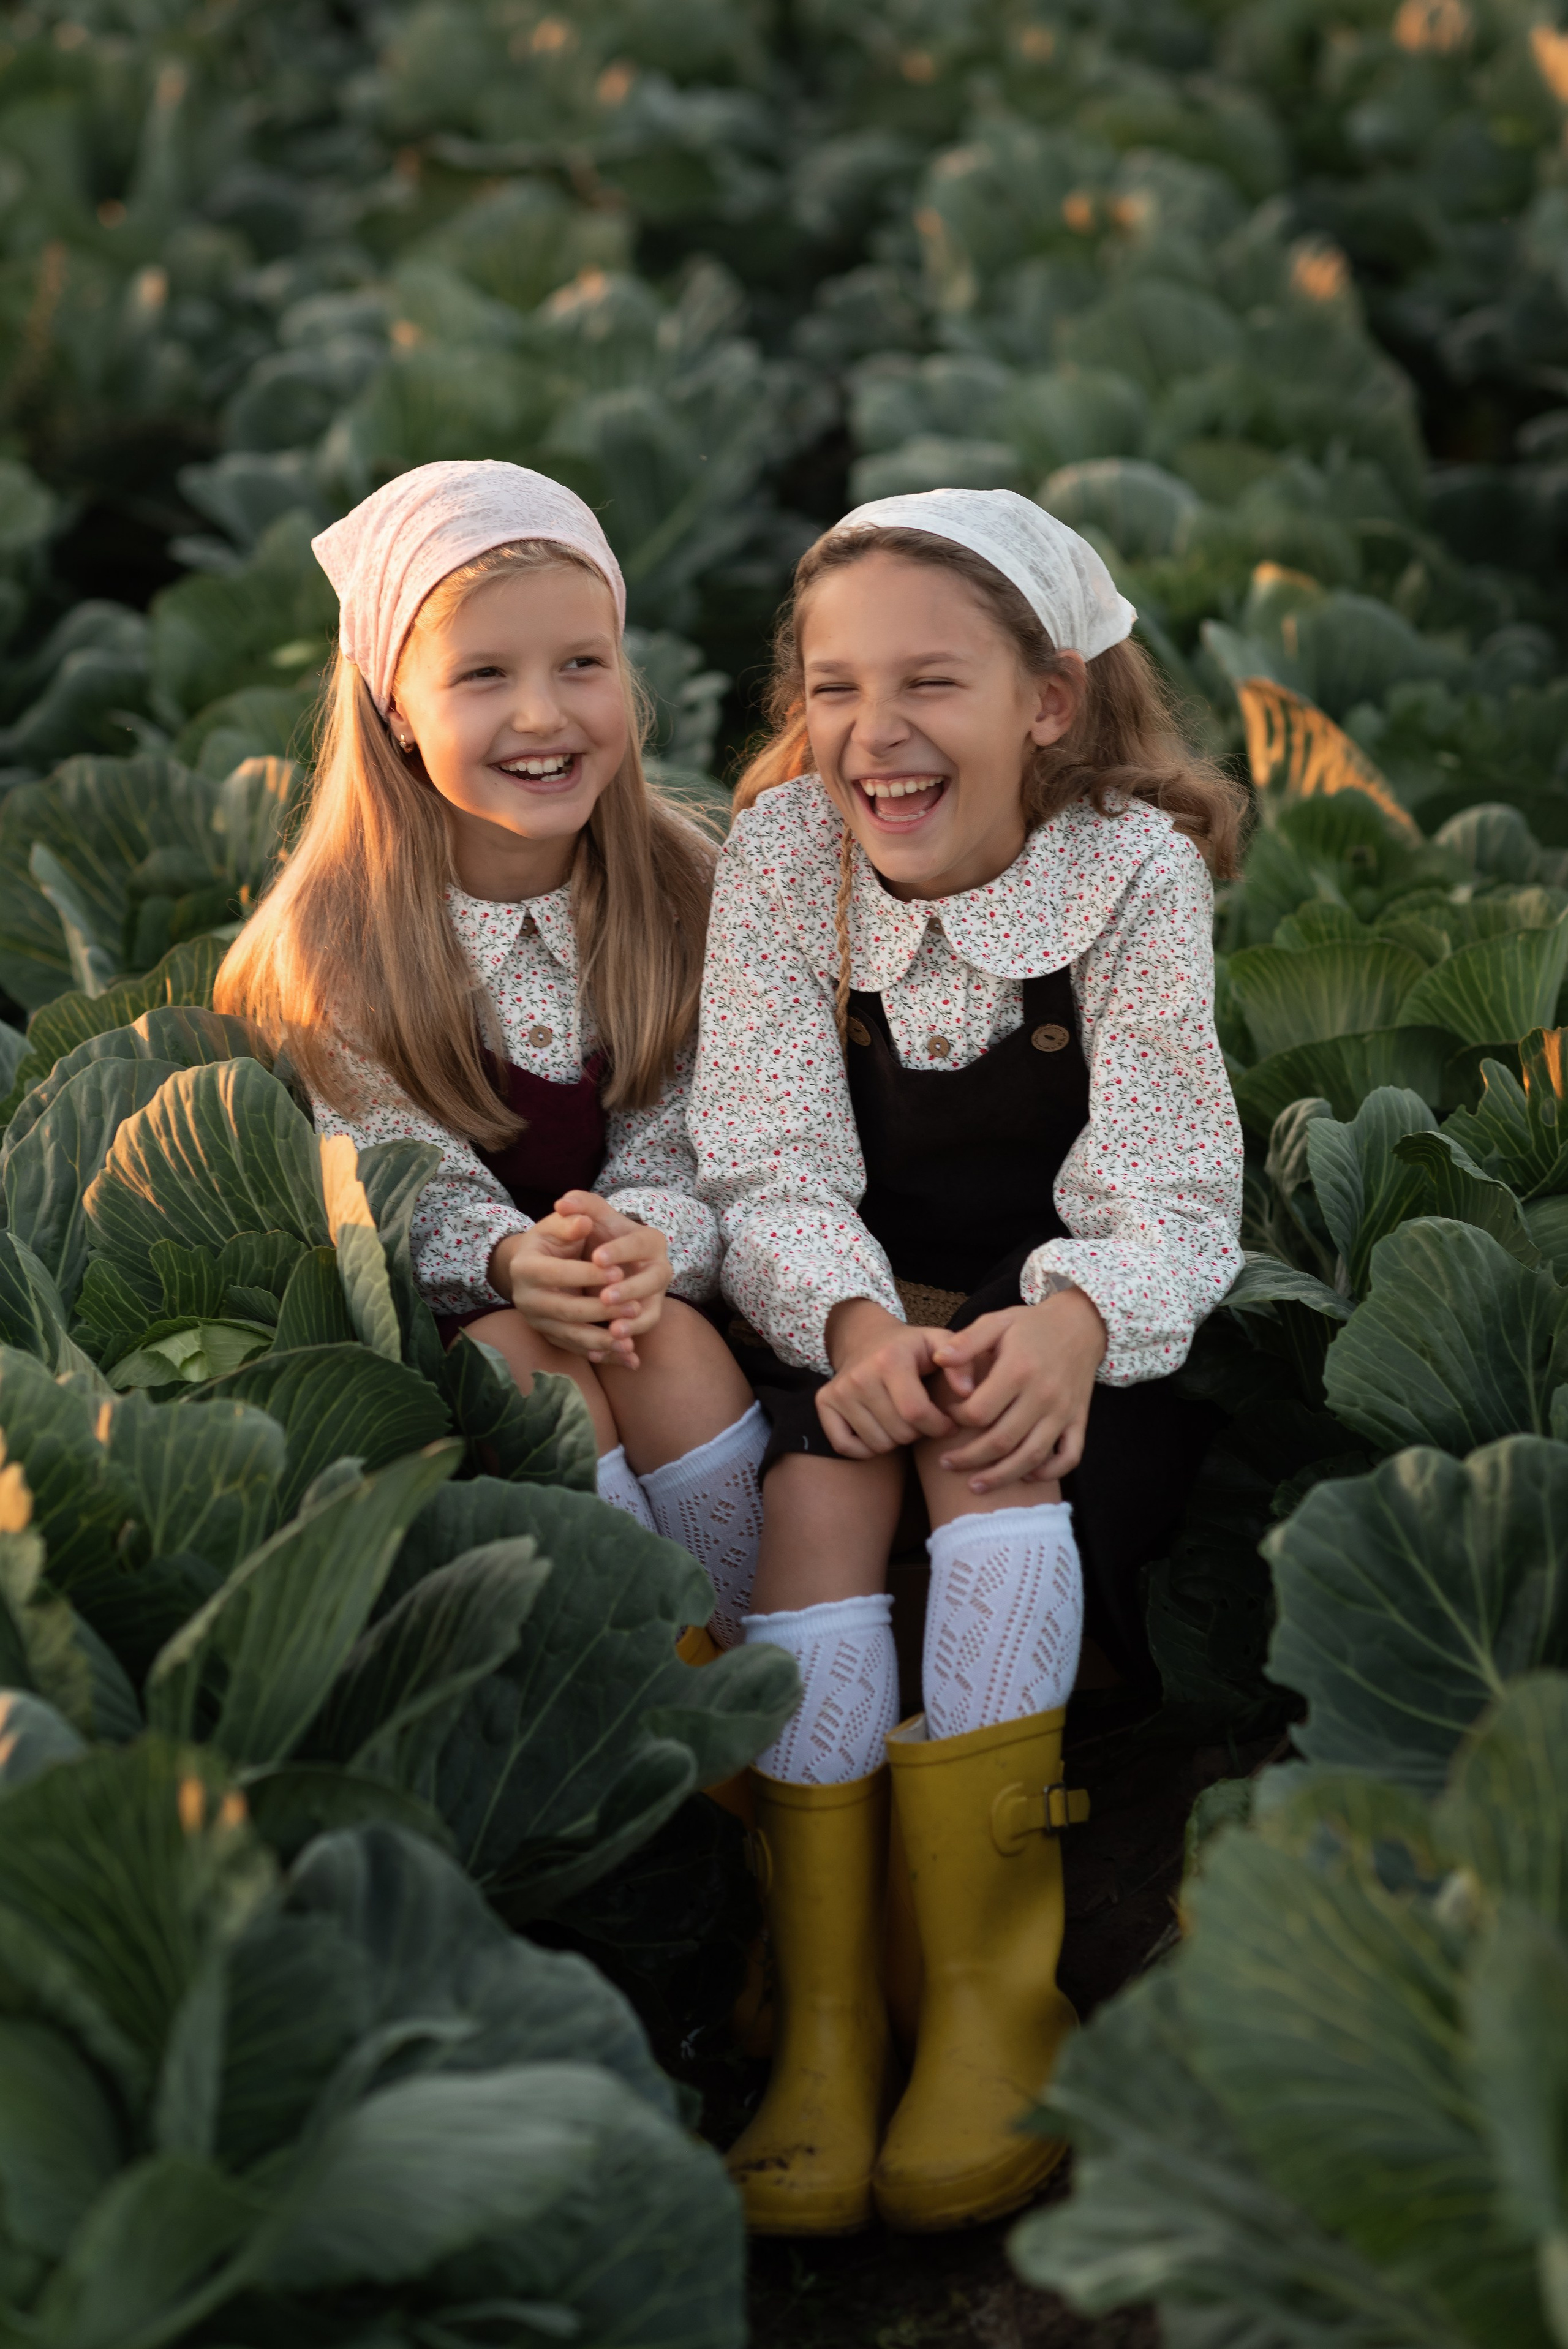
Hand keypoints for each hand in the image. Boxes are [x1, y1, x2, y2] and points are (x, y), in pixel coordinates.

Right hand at [490, 1213, 622, 1364]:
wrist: (533, 1263)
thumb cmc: (551, 1239)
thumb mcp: (557, 1224)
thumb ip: (571, 1221)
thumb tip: (583, 1221)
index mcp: (525, 1267)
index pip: (558, 1273)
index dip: (589, 1274)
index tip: (620, 1272)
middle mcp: (525, 1299)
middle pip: (565, 1310)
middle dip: (601, 1311)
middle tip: (634, 1307)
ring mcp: (536, 1321)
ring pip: (570, 1336)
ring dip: (602, 1341)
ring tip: (630, 1342)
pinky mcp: (549, 1336)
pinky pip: (576, 1349)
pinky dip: (602, 1355)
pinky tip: (625, 1358)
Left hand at [555, 1189, 672, 1368]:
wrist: (606, 1259)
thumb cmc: (598, 1234)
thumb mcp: (592, 1217)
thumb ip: (580, 1206)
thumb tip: (563, 1203)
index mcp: (650, 1240)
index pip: (639, 1243)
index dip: (619, 1251)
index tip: (597, 1258)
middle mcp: (659, 1268)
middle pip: (652, 1280)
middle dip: (629, 1290)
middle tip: (605, 1297)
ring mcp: (655, 1295)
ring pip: (651, 1312)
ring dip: (633, 1323)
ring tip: (613, 1331)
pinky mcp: (646, 1316)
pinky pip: (641, 1332)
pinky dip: (628, 1342)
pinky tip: (609, 1349)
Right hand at [817, 1297, 956, 1458]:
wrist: (867, 1338)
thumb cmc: (911, 1347)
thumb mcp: (940, 1343)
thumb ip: (963, 1364)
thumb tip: (967, 1392)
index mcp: (890, 1360)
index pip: (916, 1413)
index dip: (939, 1426)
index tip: (949, 1423)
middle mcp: (859, 1376)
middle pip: (899, 1433)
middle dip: (919, 1433)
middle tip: (923, 1418)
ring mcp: (838, 1391)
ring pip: (877, 1444)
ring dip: (896, 1440)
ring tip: (903, 1420)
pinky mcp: (824, 1403)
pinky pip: (846, 1447)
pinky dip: (866, 1448)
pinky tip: (880, 1429)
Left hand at [930, 1289, 1106, 1492]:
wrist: (1081, 1324)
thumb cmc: (1030, 1325)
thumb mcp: (996, 1322)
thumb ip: (966, 1342)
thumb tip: (938, 1360)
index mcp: (1018, 1370)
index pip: (979, 1411)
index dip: (957, 1419)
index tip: (948, 1416)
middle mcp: (1043, 1395)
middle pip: (1001, 1441)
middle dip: (969, 1459)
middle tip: (946, 1464)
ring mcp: (1063, 1411)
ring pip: (1031, 1456)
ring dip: (1001, 1476)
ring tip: (975, 1486)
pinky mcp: (1079, 1420)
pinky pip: (1069, 1456)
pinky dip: (1049, 1472)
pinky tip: (1025, 1476)